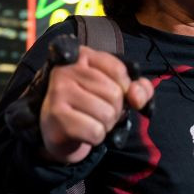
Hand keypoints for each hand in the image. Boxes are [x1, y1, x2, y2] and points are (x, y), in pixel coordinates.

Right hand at [40, 45, 152, 163]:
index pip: (118, 70)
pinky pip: (95, 131)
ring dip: (105, 125)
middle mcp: (66, 70)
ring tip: (89, 121)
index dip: (124, 89)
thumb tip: (137, 96)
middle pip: (114, 93)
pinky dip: (95, 137)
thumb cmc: (88, 106)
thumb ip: (136, 89)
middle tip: (97, 112)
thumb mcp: (115, 90)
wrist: (57, 131)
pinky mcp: (56, 115)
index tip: (111, 96)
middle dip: (114, 110)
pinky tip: (82, 133)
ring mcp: (58, 92)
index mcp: (81, 56)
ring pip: (107, 114)